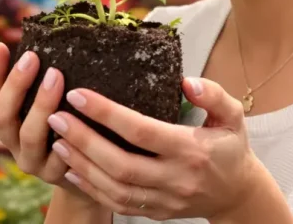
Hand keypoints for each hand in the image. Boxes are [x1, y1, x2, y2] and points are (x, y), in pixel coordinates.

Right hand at [0, 44, 84, 194]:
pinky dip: (66, 138)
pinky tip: (77, 119)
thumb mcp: (52, 103)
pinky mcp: (56, 175)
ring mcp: (33, 161)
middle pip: (3, 116)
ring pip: (30, 135)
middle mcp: (14, 143)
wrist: (87, 172)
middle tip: (33, 58)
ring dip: (41, 105)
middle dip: (15, 85)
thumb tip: (51, 36)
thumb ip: (46, 79)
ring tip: (56, 77)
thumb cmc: (68, 125)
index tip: (0, 46)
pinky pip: (59, 157)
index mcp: (8, 123)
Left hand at [47, 77, 262, 219]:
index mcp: (191, 150)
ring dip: (81, 164)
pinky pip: (117, 204)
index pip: (142, 131)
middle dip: (83, 140)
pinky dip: (91, 188)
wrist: (237, 194)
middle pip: (120, 163)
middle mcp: (175, 178)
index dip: (107, 114)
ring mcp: (163, 200)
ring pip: (114, 188)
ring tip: (57, 140)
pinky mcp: (155, 212)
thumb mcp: (233, 115)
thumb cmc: (230, 147)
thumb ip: (213, 94)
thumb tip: (185, 81)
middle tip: (55, 116)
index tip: (79, 94)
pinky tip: (72, 168)